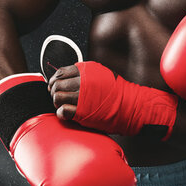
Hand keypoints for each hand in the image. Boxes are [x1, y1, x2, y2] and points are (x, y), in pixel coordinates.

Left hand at [51, 61, 177, 138]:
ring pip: (57, 96)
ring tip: (64, 105)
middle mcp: (82, 82)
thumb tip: (67, 76)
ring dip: (57, 102)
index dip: (55, 79)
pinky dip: (61, 113)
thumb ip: (85, 73)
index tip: (56, 85)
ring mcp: (82, 97)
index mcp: (86, 71)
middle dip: (54, 91)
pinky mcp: (83, 112)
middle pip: (57, 84)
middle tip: (59, 97)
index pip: (61, 72)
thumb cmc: (117, 92)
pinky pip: (62, 111)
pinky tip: (67, 114)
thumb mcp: (101, 74)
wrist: (130, 106)